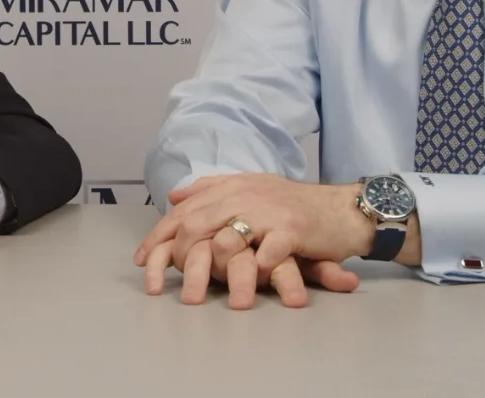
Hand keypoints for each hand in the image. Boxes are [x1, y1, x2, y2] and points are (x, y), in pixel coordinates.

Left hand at [133, 174, 372, 308]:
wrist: (342, 209)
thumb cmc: (294, 205)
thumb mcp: (251, 187)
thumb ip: (212, 188)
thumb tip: (174, 194)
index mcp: (231, 186)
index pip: (184, 209)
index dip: (158, 236)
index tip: (142, 262)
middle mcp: (245, 195)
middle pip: (196, 225)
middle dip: (177, 260)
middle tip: (171, 288)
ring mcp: (267, 211)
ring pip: (227, 241)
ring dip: (213, 275)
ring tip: (200, 298)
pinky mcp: (291, 229)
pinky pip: (265, 255)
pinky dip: (256, 273)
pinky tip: (251, 288)